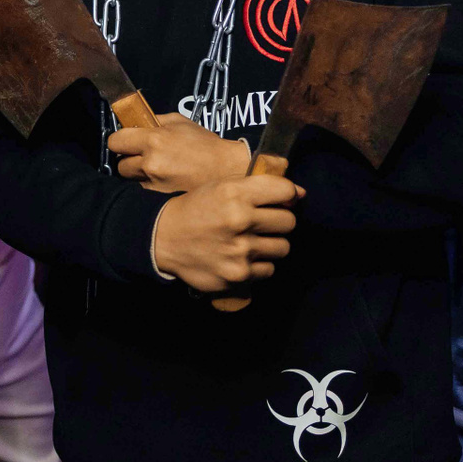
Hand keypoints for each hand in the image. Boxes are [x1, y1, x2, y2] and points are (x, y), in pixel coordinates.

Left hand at [110, 112, 249, 193]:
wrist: (228, 170)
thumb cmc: (205, 144)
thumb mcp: (180, 122)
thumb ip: (154, 121)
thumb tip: (135, 123)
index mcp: (153, 140)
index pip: (115, 141)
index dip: (119, 141)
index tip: (125, 142)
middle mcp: (150, 163)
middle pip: (120, 165)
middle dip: (128, 160)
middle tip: (141, 157)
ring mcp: (155, 184)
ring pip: (131, 180)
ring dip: (139, 175)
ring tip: (157, 170)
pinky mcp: (161, 199)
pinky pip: (145, 191)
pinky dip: (151, 186)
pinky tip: (165, 180)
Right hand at [150, 173, 303, 294]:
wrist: (162, 239)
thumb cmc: (196, 208)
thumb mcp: (220, 186)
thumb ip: (257, 186)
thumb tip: (300, 193)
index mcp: (234, 193)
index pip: (285, 191)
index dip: (287, 194)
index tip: (281, 199)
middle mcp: (240, 220)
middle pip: (289, 221)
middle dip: (279, 221)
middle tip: (263, 222)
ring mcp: (240, 251)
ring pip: (283, 248)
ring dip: (271, 244)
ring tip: (251, 241)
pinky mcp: (239, 275)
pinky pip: (268, 269)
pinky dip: (259, 265)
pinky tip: (242, 257)